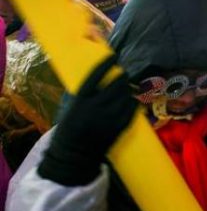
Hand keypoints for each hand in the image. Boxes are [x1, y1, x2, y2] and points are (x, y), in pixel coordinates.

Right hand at [38, 55, 137, 185]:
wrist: (74, 155)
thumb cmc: (70, 128)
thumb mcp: (71, 108)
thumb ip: (84, 94)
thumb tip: (98, 76)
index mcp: (80, 101)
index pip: (95, 76)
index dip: (105, 65)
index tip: (114, 56)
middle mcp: (95, 108)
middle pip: (115, 85)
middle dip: (122, 78)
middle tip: (123, 75)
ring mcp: (108, 118)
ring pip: (125, 97)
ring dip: (127, 91)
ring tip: (125, 90)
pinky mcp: (118, 127)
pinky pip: (131, 110)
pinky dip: (132, 104)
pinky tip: (130, 102)